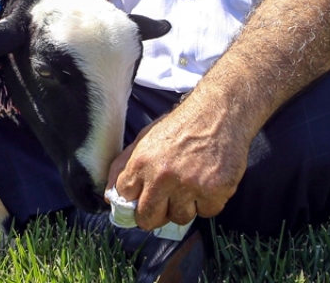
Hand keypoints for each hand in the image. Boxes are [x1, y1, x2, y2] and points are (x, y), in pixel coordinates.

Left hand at [107, 99, 250, 229]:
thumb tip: (109, 195)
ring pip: (179, 218)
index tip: (144, 197)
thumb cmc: (182, 124)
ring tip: (191, 183)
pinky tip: (209, 181)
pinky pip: (206, 212)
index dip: (135, 200)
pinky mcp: (214, 190)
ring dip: (185, 206)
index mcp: (141, 162)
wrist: (220, 111)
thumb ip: (123, 166)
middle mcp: (162, 176)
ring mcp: (189, 185)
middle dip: (155, 214)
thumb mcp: (145, 138)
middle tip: (166, 201)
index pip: (125, 199)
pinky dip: (208, 201)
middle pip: (149, 218)